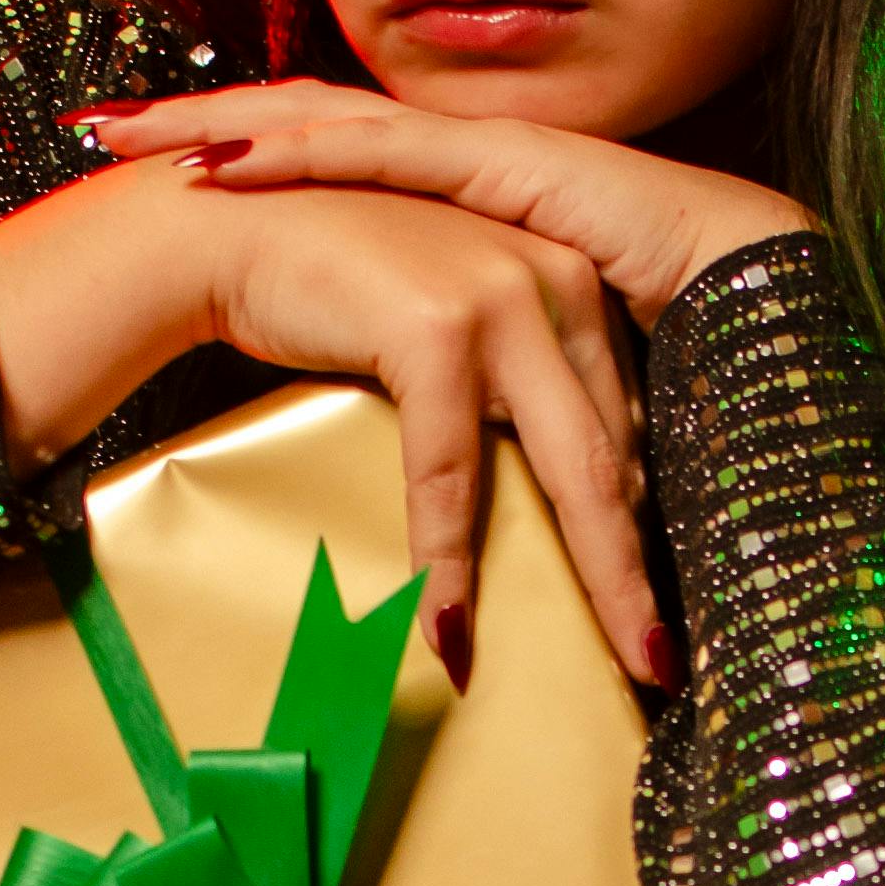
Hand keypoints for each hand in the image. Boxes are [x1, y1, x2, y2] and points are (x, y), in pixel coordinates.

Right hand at [0, 153, 667, 688]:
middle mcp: (559, 276)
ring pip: (573, 466)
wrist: (221, 223)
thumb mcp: (441, 322)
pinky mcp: (438, 322)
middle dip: (644, 566)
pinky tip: (449, 627)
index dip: (643, 515)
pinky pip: (454, 467)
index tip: (655, 597)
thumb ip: (501, 379)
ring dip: (597, 578)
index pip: (629, 414)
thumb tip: (532, 487)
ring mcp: (503, 295)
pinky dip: (451, 555)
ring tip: (623, 660)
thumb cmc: (326, 281)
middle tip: (663, 662)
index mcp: (571, 277)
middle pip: (622, 450)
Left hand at [72, 80, 813, 329]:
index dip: (242, 160)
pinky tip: (220, 150)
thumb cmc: (660, 340)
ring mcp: (477, 157)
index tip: (149, 167)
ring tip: (117, 128)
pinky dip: (292, 149)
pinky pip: (378, 151)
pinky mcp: (501, 166)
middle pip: (300, 133)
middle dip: (191, 126)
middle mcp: (457, 165)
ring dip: (213, 124)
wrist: (758, 293)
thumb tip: (431, 455)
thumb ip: (471, 388)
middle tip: (87, 126)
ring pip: (319, 127)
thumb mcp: (527, 367)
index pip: (330, 165)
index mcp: (456, 201)